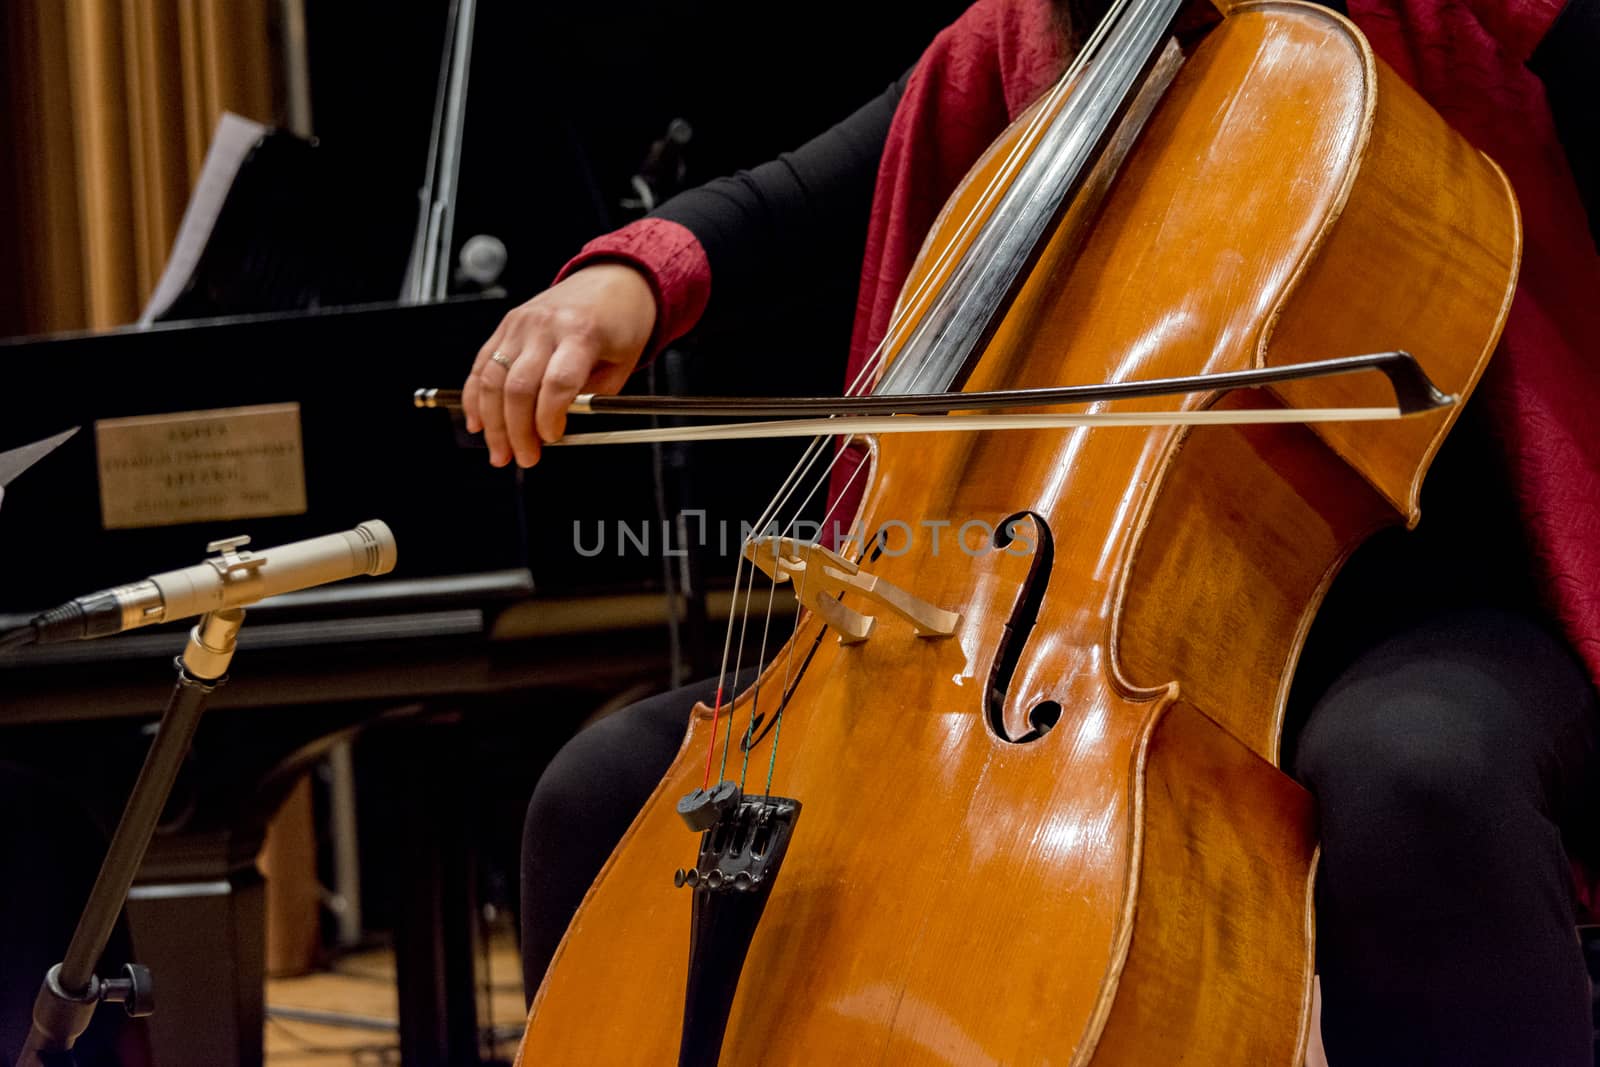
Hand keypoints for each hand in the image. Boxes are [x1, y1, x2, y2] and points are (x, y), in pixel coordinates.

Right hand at [463, 263, 656, 466]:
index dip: (550, 417)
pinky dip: (475, 397)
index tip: (552, 439)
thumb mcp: (622, 364)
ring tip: (500, 452)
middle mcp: (546, 326)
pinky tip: (477, 423)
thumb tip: (558, 430)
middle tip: (524, 458)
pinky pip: (482, 365)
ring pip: (493, 379)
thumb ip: (591, 397)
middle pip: (519, 386)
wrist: (611, 280)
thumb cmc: (621, 324)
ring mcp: (521, 324)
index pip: (558, 382)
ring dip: (493, 422)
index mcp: (581, 333)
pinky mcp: (506, 325)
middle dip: (517, 431)